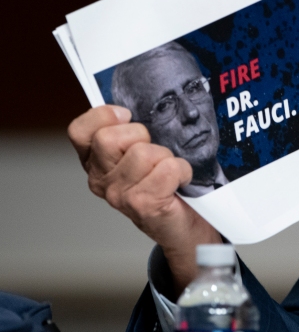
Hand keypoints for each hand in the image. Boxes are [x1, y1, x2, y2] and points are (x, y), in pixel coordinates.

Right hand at [68, 105, 221, 294]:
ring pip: (144, 153)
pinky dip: (182, 170)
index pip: (79, 131)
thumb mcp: (141, 153)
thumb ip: (130, 132)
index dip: (103, 116)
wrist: (185, 226)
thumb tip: (132, 105)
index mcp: (95, 162)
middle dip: (141, 136)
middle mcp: (101, 180)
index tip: (126, 116)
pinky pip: (167, 168)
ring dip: (166, 156)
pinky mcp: (143, 205)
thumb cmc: (165, 185)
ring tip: (169, 171)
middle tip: (154, 153)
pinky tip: (180, 182)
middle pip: (110, 138)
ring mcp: (119, 195)